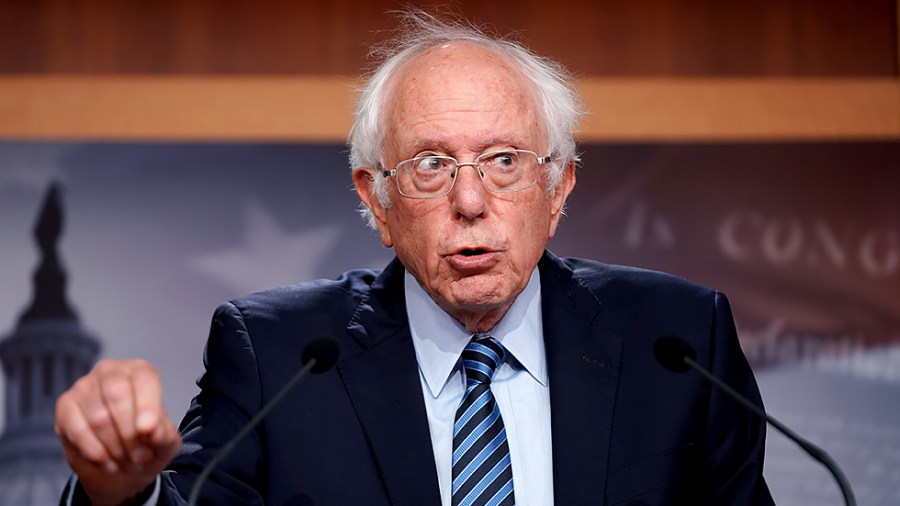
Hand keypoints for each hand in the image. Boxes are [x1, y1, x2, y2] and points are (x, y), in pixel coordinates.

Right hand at [55, 359, 181, 505]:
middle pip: (117, 395)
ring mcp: (84, 386)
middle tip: (139, 457)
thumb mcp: (165, 441)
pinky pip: (78, 430)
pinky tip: (107, 462)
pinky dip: (94, 451)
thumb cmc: (146, 442)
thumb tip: (152, 429)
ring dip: (114, 446)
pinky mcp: (65, 405)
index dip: (147, 407)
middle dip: (129, 432)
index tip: (147, 431)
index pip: (144, 381)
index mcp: (141, 372)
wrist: (119, 462)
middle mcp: (111, 371)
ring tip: (126, 461)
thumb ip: (164, 434)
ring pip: (98, 417)